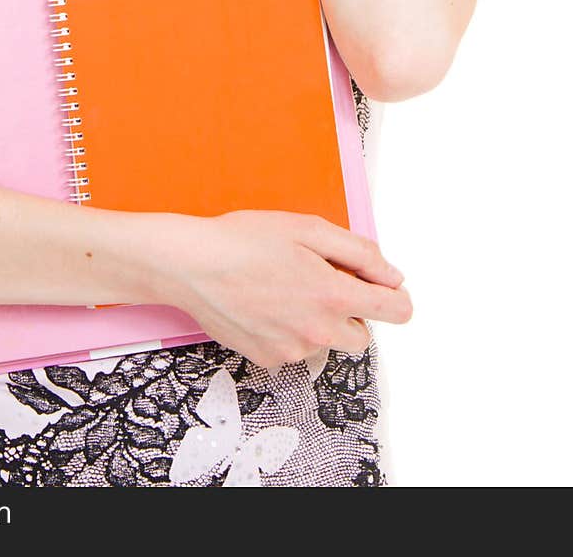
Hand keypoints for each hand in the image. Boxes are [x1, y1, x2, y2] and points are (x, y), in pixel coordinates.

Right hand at [160, 209, 412, 369]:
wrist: (191, 265)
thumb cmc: (244, 240)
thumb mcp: (308, 229)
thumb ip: (360, 252)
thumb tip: (392, 276)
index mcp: (334, 295)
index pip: (396, 311)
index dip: (394, 296)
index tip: (382, 287)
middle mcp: (318, 331)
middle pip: (363, 335)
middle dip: (351, 311)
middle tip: (319, 281)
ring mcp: (292, 349)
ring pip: (325, 341)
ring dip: (316, 321)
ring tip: (282, 288)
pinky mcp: (268, 358)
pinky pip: (293, 348)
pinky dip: (287, 331)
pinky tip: (264, 305)